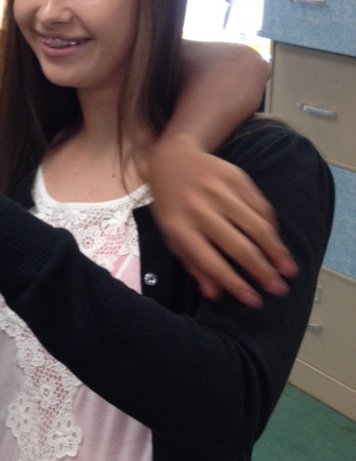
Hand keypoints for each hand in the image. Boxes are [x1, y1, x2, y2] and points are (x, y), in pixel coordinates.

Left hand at [148, 135, 296, 306]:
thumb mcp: (171, 235)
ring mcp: (219, 191)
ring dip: (275, 250)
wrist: (172, 159)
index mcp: (180, 228)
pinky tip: (277, 242)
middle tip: (280, 289)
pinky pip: (260, 206)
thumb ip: (193, 263)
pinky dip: (271, 226)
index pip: (211, 262)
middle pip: (238, 246)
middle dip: (262, 271)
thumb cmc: (172, 205)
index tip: (255, 301)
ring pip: (255, 226)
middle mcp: (200, 209)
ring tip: (288, 269)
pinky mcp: (236, 177)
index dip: (234, 283)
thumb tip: (216, 294)